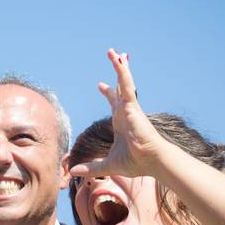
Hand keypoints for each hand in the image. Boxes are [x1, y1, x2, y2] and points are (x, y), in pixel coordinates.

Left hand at [69, 48, 167, 179]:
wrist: (151, 161)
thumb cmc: (136, 162)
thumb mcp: (108, 165)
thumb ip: (91, 168)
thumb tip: (73, 172)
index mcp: (122, 122)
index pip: (115, 103)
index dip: (108, 93)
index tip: (101, 85)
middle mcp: (126, 112)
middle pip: (120, 88)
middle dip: (117, 74)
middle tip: (113, 57)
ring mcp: (130, 108)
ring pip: (124, 82)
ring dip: (119, 66)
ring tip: (112, 52)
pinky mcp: (133, 106)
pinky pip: (127, 85)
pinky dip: (123, 72)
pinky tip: (118, 60)